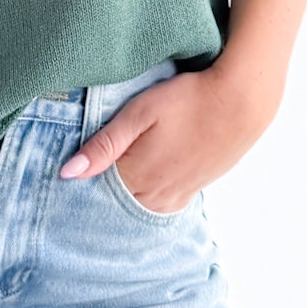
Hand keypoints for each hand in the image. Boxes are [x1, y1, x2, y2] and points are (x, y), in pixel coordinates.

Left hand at [57, 67, 279, 209]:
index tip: (66, 177)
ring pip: (139, 207)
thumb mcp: (140, 113)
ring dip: (124, 198)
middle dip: (99, 194)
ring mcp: (178, 194)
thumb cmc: (188, 100)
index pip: (96, 193)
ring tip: (111, 180)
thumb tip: (67, 173)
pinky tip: (142, 186)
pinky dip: (147, 200)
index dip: (81, 185)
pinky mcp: (194, 188)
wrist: (240, 102)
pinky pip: (162, 206)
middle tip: (84, 180)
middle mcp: (156, 193)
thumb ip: (104, 144)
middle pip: (117, 204)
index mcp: (137, 175)